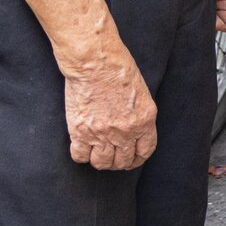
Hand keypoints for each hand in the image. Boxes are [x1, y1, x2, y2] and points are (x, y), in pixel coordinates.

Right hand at [64, 45, 158, 170]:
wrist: (95, 62)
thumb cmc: (118, 69)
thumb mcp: (141, 93)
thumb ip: (139, 115)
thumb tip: (133, 131)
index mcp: (144, 120)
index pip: (145, 151)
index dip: (138, 158)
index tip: (132, 158)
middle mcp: (126, 131)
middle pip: (123, 161)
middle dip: (119, 162)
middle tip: (113, 157)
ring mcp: (102, 133)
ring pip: (102, 163)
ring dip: (101, 161)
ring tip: (98, 153)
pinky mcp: (80, 132)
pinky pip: (80, 156)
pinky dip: (81, 155)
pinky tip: (83, 147)